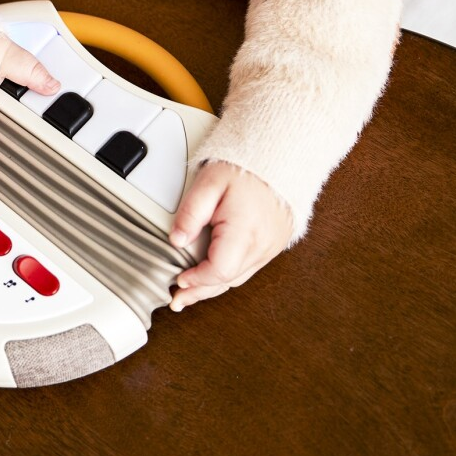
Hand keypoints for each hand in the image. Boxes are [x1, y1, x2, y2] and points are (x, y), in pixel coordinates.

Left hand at [168, 161, 292, 309]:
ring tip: (191, 291)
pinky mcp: (274, 244)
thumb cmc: (245, 167)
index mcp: (246, 231)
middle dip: (201, 291)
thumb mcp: (209, 183)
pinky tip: (215, 274)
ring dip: (214, 286)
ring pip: (239, 277)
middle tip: (178, 299)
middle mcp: (263, 244)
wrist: (279, 156)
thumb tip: (176, 240)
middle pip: (228, 280)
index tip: (179, 279)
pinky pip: (250, 267)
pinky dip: (230, 274)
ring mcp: (271, 246)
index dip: (196, 279)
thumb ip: (190, 213)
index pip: (219, 270)